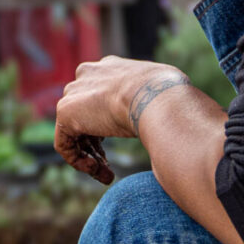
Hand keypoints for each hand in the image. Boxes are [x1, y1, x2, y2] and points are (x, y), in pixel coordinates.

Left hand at [54, 57, 188, 184]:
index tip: (122, 142)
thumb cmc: (171, 96)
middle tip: (110, 165)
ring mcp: (75, 92)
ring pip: (74, 132)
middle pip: (84, 114)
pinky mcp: (65, 112)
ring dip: (90, 157)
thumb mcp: (165, 93)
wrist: (158, 97)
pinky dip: (79, 162)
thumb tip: (178, 114)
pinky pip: (65, 144)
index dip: (108, 125)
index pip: (100, 97)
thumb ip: (157, 101)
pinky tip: (100, 171)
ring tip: (108, 175)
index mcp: (112, 68)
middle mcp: (89, 74)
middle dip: (96, 143)